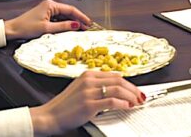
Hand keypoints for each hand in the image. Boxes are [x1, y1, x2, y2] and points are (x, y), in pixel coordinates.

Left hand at [4, 0, 89, 40]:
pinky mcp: (46, 16)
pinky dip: (65, 24)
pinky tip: (70, 29)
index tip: (88, 22)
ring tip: (81, 29)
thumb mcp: (47, 28)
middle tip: (87, 27)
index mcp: (51, 5)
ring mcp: (48, 10)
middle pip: (68, 12)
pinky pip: (59, 19)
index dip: (81, 16)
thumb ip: (63, 26)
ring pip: (64, 16)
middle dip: (78, 20)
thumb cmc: (26, 27)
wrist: (13, 29)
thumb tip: (76, 25)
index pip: (71, 9)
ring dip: (72, 22)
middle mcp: (50, 5)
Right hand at [29, 71, 144, 134]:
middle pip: (119, 80)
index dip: (129, 83)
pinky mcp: (89, 104)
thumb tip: (116, 85)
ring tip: (137, 102)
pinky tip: (128, 107)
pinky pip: (112, 101)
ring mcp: (89, 92)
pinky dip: (123, 103)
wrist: (50, 116)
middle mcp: (89, 80)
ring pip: (118, 89)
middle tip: (141, 97)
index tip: (136, 90)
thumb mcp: (80, 89)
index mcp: (88, 75)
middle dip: (133, 89)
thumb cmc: (65, 106)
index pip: (115, 75)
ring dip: (131, 96)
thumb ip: (96, 85)